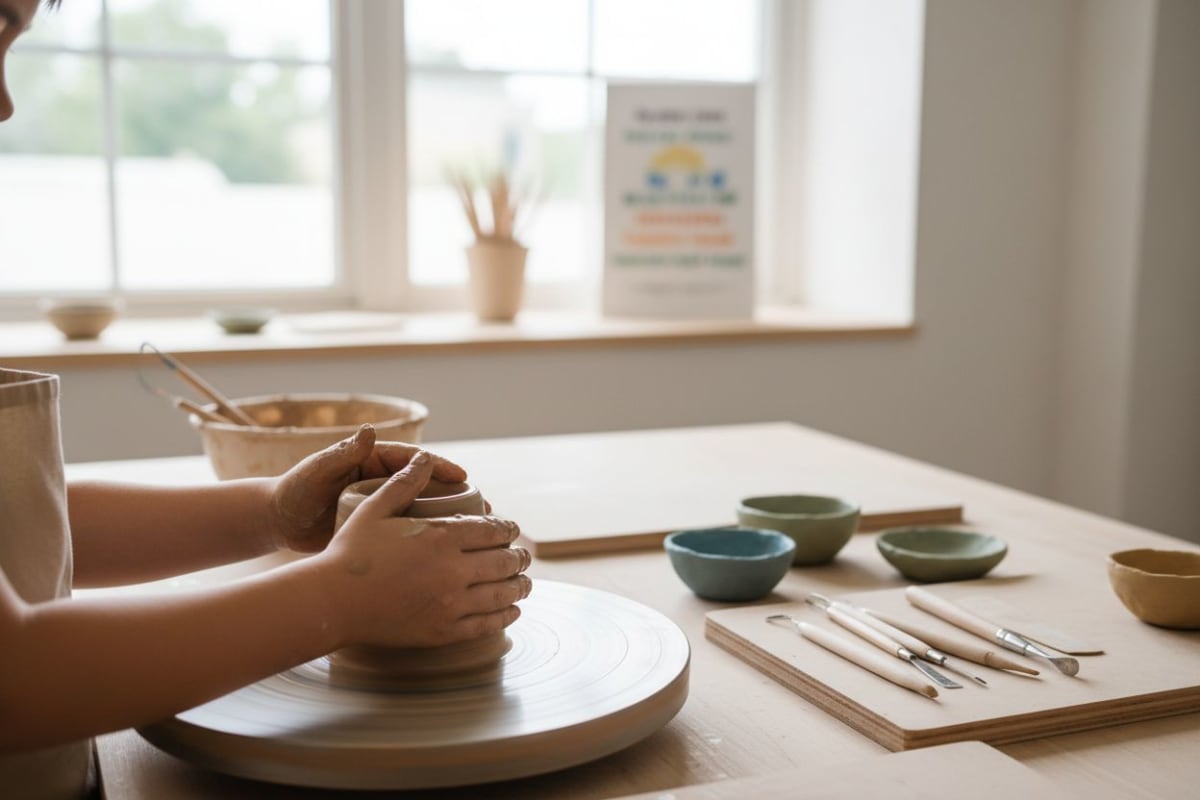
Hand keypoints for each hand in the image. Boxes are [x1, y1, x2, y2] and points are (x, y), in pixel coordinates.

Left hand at [268, 425, 467, 552]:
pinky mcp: (380, 531)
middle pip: (429, 486)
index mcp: (374, 461)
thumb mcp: (318, 471)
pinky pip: (411, 533)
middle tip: (483, 508)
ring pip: (426, 511)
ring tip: (477, 534)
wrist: (279, 522)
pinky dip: (431, 541)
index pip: (415, 461)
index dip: (441, 467)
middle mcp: (384, 482)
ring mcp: (384, 507)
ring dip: (450, 520)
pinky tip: (450, 555)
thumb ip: (343, 453)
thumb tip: (370, 430)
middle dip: (457, 496)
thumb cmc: (295, 491)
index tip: (463, 476)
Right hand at [318, 451, 531, 647]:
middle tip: (524, 556)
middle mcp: (452, 571)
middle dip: (519, 557)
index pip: (492, 530)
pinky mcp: (443, 632)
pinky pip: (487, 624)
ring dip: (520, 586)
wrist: (331, 602)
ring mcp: (450, 604)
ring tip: (525, 582)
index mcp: (440, 537)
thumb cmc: (349, 553)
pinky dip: (506, 616)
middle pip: (504, 562)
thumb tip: (426, 457)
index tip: (512, 529)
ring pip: (502, 594)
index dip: (508, 528)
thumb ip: (405, 482)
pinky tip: (513, 610)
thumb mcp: (375, 509)